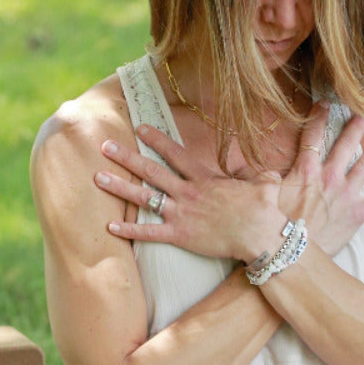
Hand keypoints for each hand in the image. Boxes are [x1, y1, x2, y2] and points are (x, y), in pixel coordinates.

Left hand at [95, 126, 285, 262]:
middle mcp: (189, 192)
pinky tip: (110, 226)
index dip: (156, 139)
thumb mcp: (263, 182)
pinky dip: (130, 229)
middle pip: (152, 171)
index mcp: (205, 178)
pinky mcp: (181, 235)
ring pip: (145, 197)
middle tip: (105, 146)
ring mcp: (183, 213)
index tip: (139, 127)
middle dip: (127, 157)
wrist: (262, 236)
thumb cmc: (264, 210)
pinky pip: (150, 233)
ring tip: (99, 178)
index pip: (175, 154)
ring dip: (120, 187)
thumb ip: (252, 173)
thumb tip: (255, 169)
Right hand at [279, 104, 363, 255]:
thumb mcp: (265, 197)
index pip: (312, 136)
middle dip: (356, 127)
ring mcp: (345, 195)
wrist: (293, 253)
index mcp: (306, 170)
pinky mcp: (356, 214)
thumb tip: (257, 169)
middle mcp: (329, 177)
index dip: (318, 117)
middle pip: (345, 145)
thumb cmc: (277, 227)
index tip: (324, 103)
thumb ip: (264, 179)